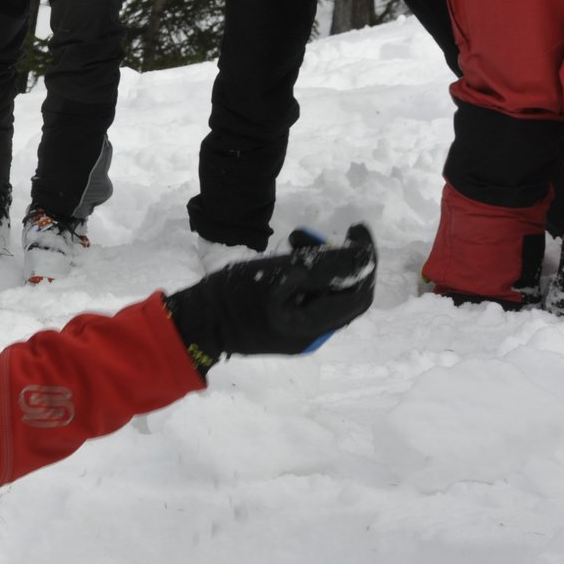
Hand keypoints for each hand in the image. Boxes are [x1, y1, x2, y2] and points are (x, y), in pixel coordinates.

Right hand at [164, 224, 376, 374]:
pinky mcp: (287, 327)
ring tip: (293, 241)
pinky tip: (286, 260)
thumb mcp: (278, 273)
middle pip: (345, 293)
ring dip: (318, 264)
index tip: (355, 228)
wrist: (197, 321)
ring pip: (327, 294)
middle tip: (311, 234)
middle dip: (337, 258)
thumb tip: (366, 257)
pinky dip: (306, 277)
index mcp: (312, 326)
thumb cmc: (231, 295)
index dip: (365, 259)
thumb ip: (324, 266)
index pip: (359, 293)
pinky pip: (310, 300)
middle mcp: (313, 335)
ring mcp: (300, 333)